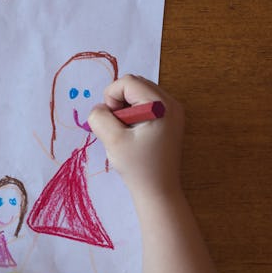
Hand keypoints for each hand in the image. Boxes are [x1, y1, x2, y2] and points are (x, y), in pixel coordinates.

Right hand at [87, 75, 184, 195]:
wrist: (158, 190)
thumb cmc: (138, 167)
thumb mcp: (112, 140)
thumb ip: (100, 117)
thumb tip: (99, 108)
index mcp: (162, 105)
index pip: (128, 82)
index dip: (112, 97)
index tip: (112, 121)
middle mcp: (171, 103)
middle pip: (134, 84)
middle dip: (118, 101)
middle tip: (118, 126)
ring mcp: (172, 112)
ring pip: (138, 94)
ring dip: (124, 108)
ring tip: (125, 131)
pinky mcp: (169, 120)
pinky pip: (144, 104)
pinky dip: (132, 114)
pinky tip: (132, 133)